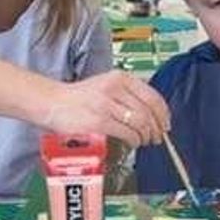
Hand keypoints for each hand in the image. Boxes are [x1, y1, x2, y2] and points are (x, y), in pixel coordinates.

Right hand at [41, 71, 170, 146]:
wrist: (53, 103)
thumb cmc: (80, 98)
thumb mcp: (106, 86)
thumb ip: (128, 95)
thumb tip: (154, 114)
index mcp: (120, 77)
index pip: (152, 95)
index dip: (163, 113)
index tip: (166, 123)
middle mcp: (114, 88)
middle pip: (148, 111)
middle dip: (157, 128)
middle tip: (157, 137)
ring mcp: (106, 104)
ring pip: (140, 123)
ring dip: (145, 136)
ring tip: (143, 141)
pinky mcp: (99, 121)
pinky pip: (126, 133)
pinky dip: (134, 140)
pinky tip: (132, 142)